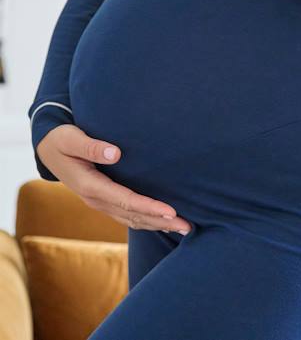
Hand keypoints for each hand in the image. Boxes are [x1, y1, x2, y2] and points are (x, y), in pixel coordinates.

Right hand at [36, 125, 192, 234]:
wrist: (47, 150)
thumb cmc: (61, 140)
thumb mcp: (70, 139)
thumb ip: (91, 146)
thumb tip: (115, 153)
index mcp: (89, 185)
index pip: (125, 200)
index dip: (148, 207)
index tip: (171, 211)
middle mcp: (96, 199)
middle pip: (133, 215)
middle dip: (160, 221)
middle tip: (187, 226)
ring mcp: (100, 202)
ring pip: (132, 219)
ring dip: (157, 224)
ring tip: (183, 228)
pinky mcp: (104, 200)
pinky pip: (127, 215)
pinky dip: (147, 220)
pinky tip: (162, 222)